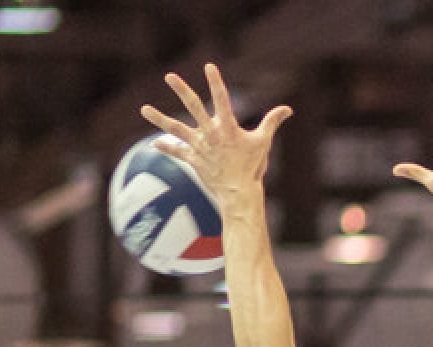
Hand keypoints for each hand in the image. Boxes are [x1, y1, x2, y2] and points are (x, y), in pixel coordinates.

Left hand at [139, 63, 290, 207]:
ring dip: (159, 118)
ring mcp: (200, 146)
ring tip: (144, 109)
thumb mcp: (263, 142)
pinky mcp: (193, 160)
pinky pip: (177, 152)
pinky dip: (167, 147)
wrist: (239, 193)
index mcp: (228, 127)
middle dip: (182, 90)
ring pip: (176, 128)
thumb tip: (288, 109)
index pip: (222, 99)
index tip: (209, 66)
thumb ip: (272, 122)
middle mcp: (211, 134)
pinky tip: (154, 143)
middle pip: (194, 107)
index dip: (216, 82)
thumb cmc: (253, 167)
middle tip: (169, 76)